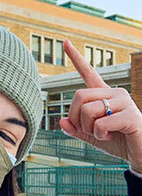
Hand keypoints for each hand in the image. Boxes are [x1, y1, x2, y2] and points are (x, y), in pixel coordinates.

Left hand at [59, 40, 141, 173]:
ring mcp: (124, 101)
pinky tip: (111, 136)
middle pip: (79, 96)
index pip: (88, 73)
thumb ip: (76, 129)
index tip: (66, 42)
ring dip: (89, 129)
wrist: (140, 154)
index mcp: (105, 95)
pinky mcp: (130, 115)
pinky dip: (100, 135)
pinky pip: (100, 124)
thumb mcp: (92, 136)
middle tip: (88, 130)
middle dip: (76, 118)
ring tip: (103, 134)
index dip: (76, 58)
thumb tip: (61, 121)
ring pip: (88, 110)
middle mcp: (115, 93)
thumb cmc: (118, 142)